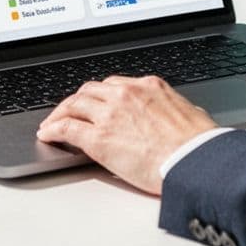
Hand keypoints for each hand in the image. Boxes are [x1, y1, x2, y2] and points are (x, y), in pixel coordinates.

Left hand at [36, 76, 217, 194]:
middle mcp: (126, 94)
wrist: (195, 161)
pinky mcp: (98, 138)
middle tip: (69, 111)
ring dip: (60, 113)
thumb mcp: (191, 114)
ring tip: (53, 122)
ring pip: (74, 105)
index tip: (95, 103)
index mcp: (149, 86)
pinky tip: (47, 134)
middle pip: (90, 91)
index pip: (114, 85)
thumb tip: (178, 116)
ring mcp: (110, 114)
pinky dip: (53, 129)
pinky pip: (66, 127)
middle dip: (77, 101)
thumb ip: (175, 111)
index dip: (100, 95)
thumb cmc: (199, 145)